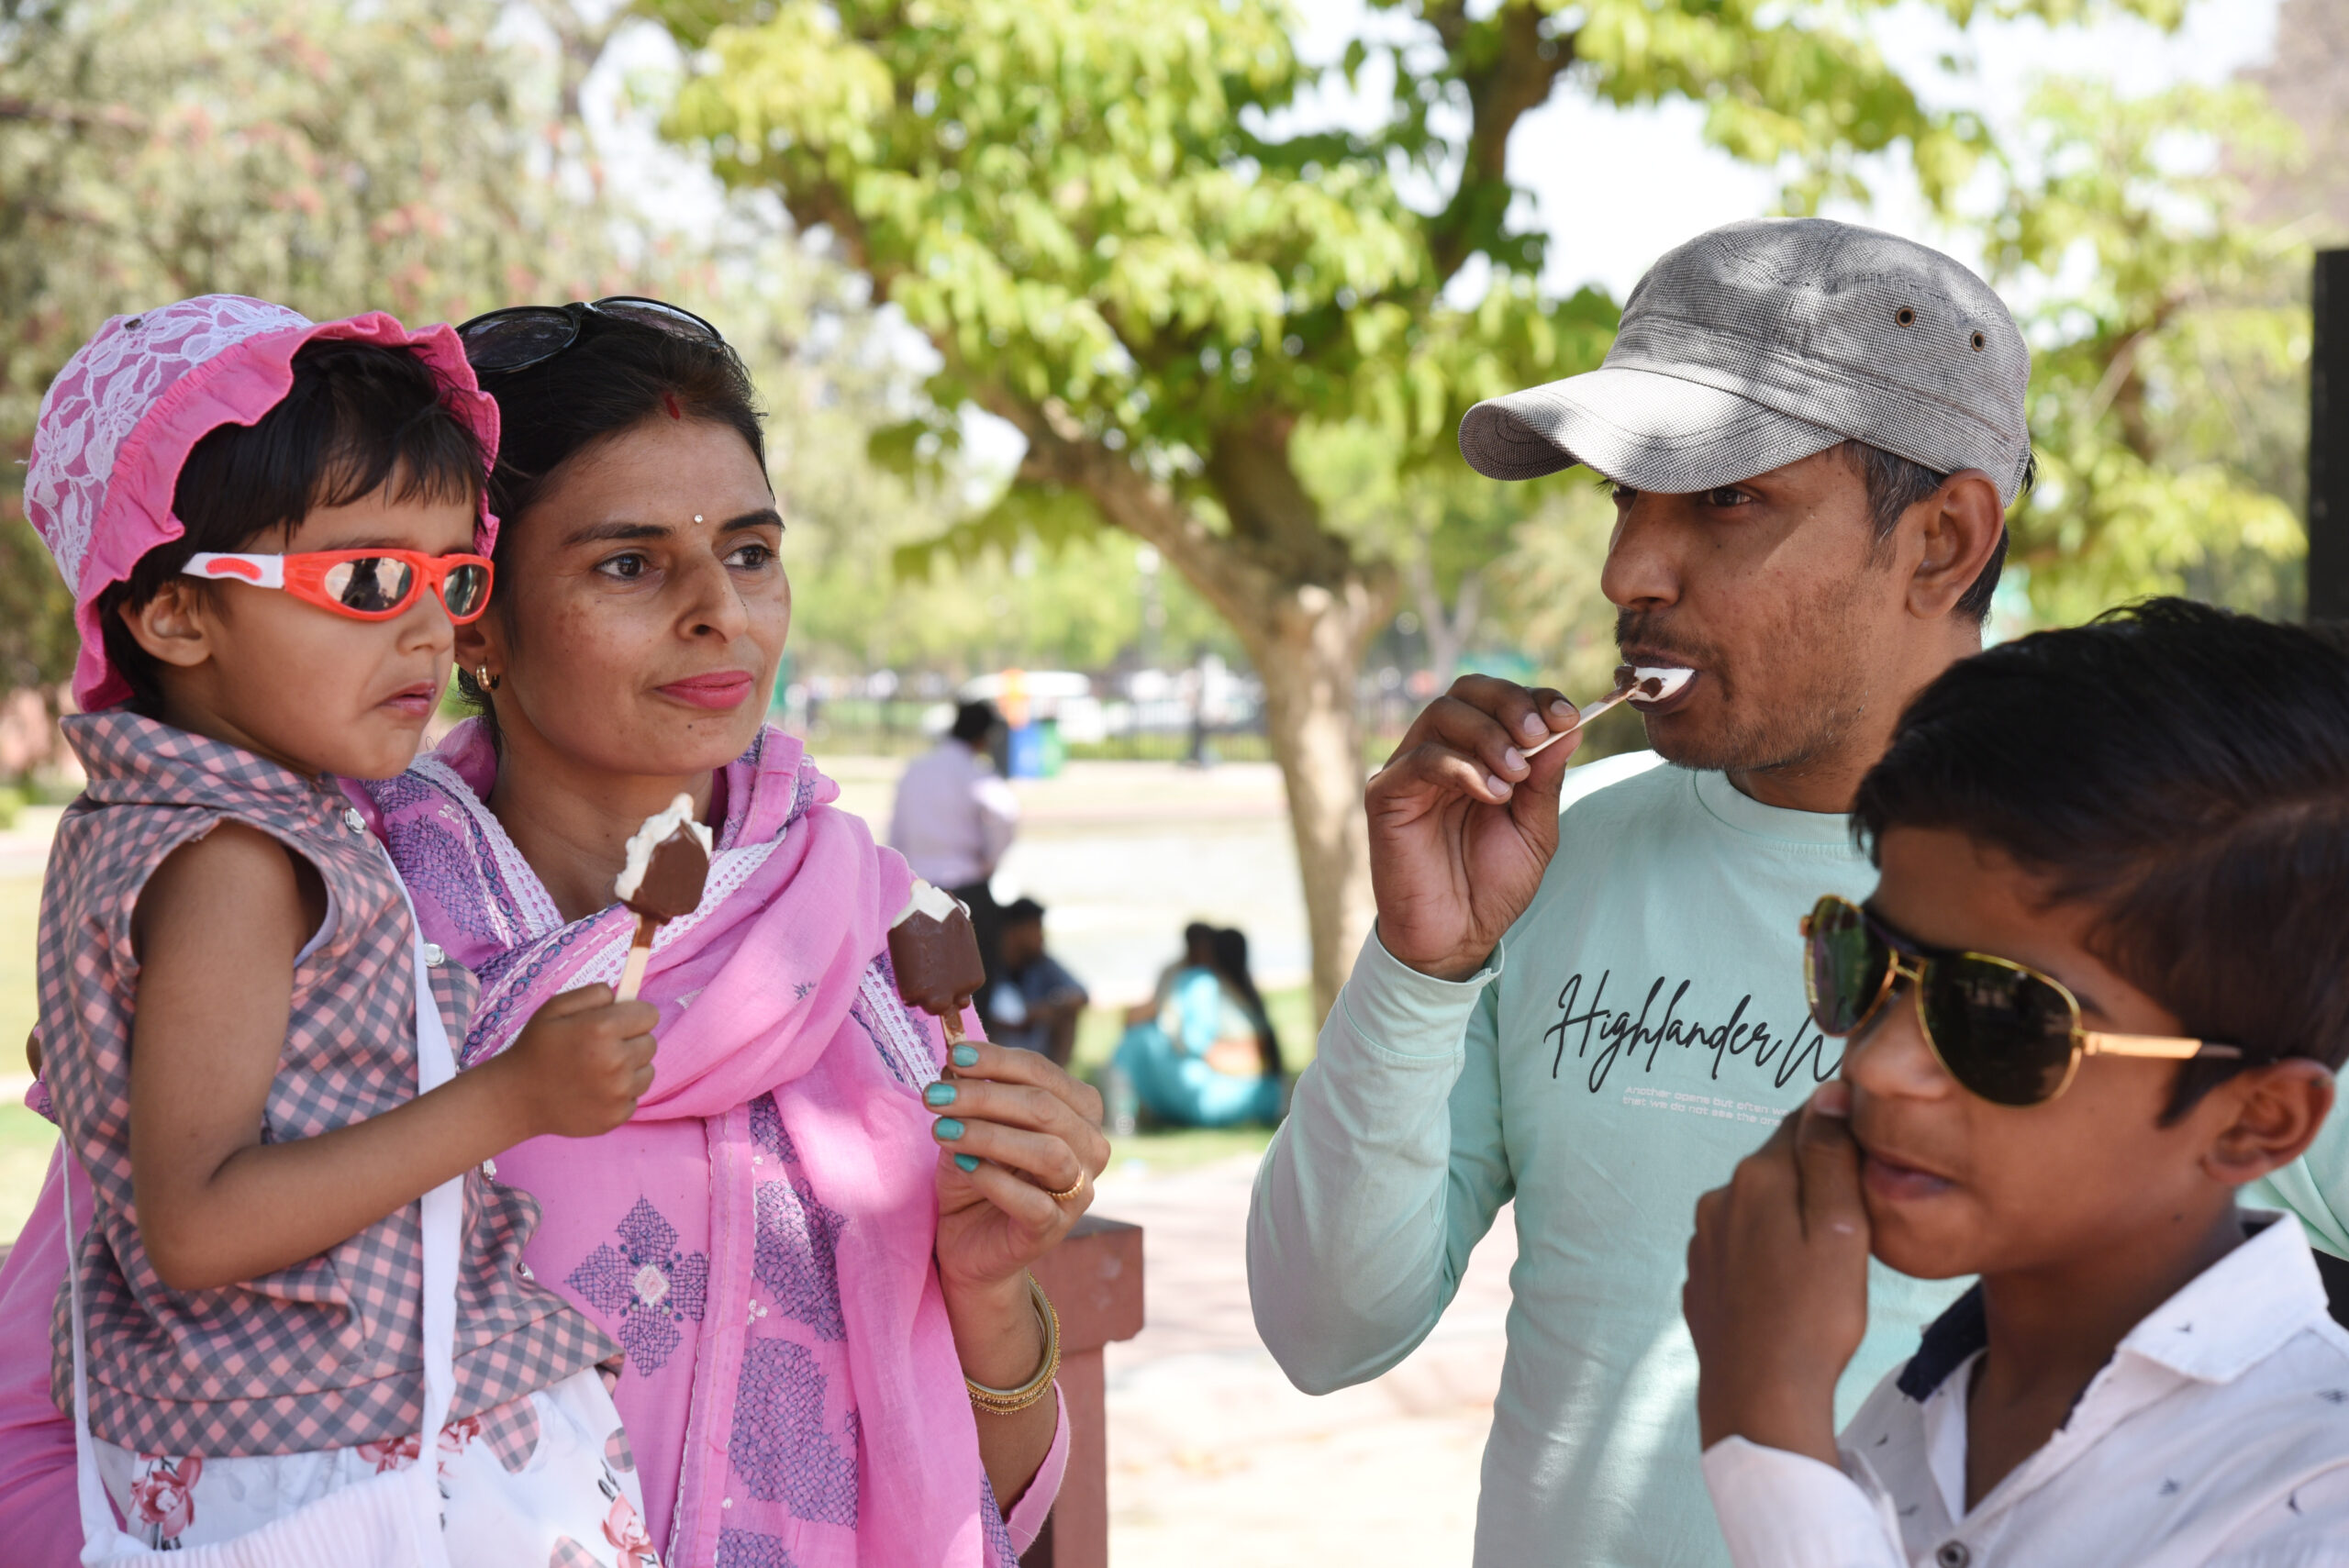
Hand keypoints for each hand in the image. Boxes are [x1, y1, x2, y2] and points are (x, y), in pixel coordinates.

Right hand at [492, 983, 658, 1139]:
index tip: (620, 1022)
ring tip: (597, 1070)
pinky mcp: (617, 1116)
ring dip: (629, 1068)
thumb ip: (594, 994)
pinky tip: (594, 1091)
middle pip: (650, 1043)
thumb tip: (626, 996)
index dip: (634, 1016)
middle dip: (631, 1041)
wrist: (516, 1098)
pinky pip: (635, 1096)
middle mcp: (615, 1061)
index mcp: (602, 1029)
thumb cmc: (536, 1048)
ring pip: (647, 1070)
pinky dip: (620, 1093)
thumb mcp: (555, 1008)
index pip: (650, 1014)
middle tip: (601, 1048)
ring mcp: (618, 1092)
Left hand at [928, 1042, 1109, 1379]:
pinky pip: (1032, 1202)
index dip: (998, 1061)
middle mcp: (1091, 1148)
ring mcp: (1078, 1192)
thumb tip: (955, 1059)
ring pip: (1048, 1153)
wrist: (968, 1242)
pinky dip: (994, 1179)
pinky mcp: (1054, 1229)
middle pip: (1045, 1109)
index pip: (1043, 1074)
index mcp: (1079, 1111)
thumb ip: (972, 1095)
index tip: (953, 1055)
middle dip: (983, 1097)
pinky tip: (961, 1165)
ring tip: (942, 1130)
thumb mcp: (972, 1126)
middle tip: (934, 1095)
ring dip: (989, 1135)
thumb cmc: (976, 1174)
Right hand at [1367, 674, 1583, 979]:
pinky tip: (1491, 793)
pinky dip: (1462, 766)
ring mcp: (1410, 771)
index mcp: (1477, 754)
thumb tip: (1570, 727)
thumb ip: (1546, 779)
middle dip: (1509, 704)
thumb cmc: (1492, 885)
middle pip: (1467, 691)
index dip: (1532, 697)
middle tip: (1538, 735)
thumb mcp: (1535, 829)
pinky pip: (1421, 758)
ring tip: (1515, 776)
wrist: (1457, 937)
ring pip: (1442, 714)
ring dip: (1488, 735)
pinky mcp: (1386, 795)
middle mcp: (1441, 753)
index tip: (1565, 716)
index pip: (1498, 700)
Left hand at [1683, 1081, 1871, 1465]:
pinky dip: (1766, 1255)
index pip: (1801, 1125)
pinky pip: (1741, 1248)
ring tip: (1823, 1261)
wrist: (1759, 1395)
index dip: (1837, 1134)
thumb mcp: (1840, 1230)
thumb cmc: (1812, 1316)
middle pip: (1777, 1167)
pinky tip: (1789, 1288)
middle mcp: (1718, 1198)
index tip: (1865, 1155)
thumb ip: (1830, 1157)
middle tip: (1853, 1220)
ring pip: (1758, 1209)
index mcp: (1756, 1177)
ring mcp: (1703, 1240)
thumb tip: (1826, 1093)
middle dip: (1813, 1181)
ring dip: (1788, 1219)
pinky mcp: (1700, 1277)